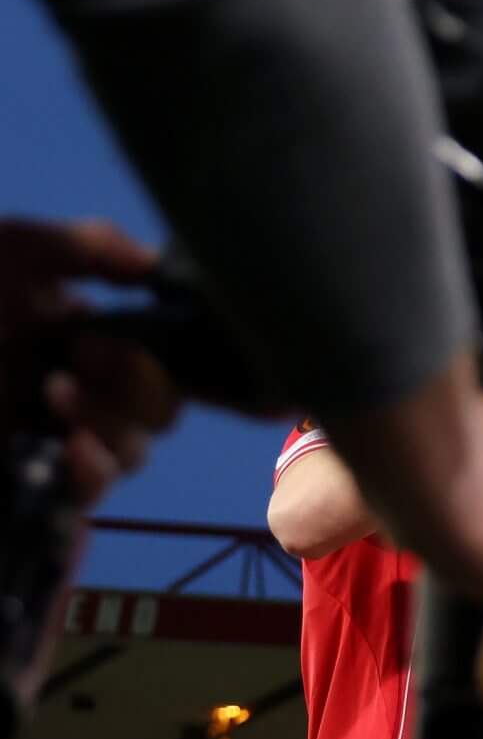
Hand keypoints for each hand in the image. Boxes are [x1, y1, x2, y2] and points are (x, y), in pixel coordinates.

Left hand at [0, 219, 179, 508]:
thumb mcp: (8, 251)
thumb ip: (84, 247)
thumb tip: (153, 266)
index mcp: (83, 334)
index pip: (169, 357)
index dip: (206, 367)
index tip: (205, 353)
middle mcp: (80, 386)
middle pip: (160, 407)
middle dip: (137, 381)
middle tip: (85, 354)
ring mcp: (54, 436)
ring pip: (133, 448)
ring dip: (109, 420)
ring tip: (53, 393)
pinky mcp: (31, 479)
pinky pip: (92, 490)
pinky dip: (91, 469)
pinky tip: (69, 448)